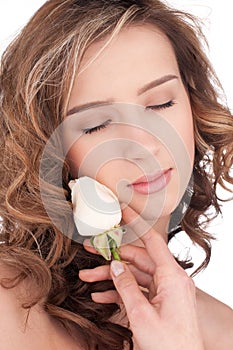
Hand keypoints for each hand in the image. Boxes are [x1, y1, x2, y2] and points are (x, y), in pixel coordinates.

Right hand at [80, 205, 203, 349]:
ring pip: (134, 275)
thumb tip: (115, 266)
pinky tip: (100, 295)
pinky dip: (120, 291)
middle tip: (91, 252)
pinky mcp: (159, 302)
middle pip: (137, 259)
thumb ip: (126, 287)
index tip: (124, 210)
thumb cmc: (169, 346)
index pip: (152, 241)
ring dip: (111, 277)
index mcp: (172, 277)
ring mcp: (164, 291)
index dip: (137, 223)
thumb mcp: (142, 315)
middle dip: (111, 258)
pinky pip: (137, 289)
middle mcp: (170, 280)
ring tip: (88, 276)